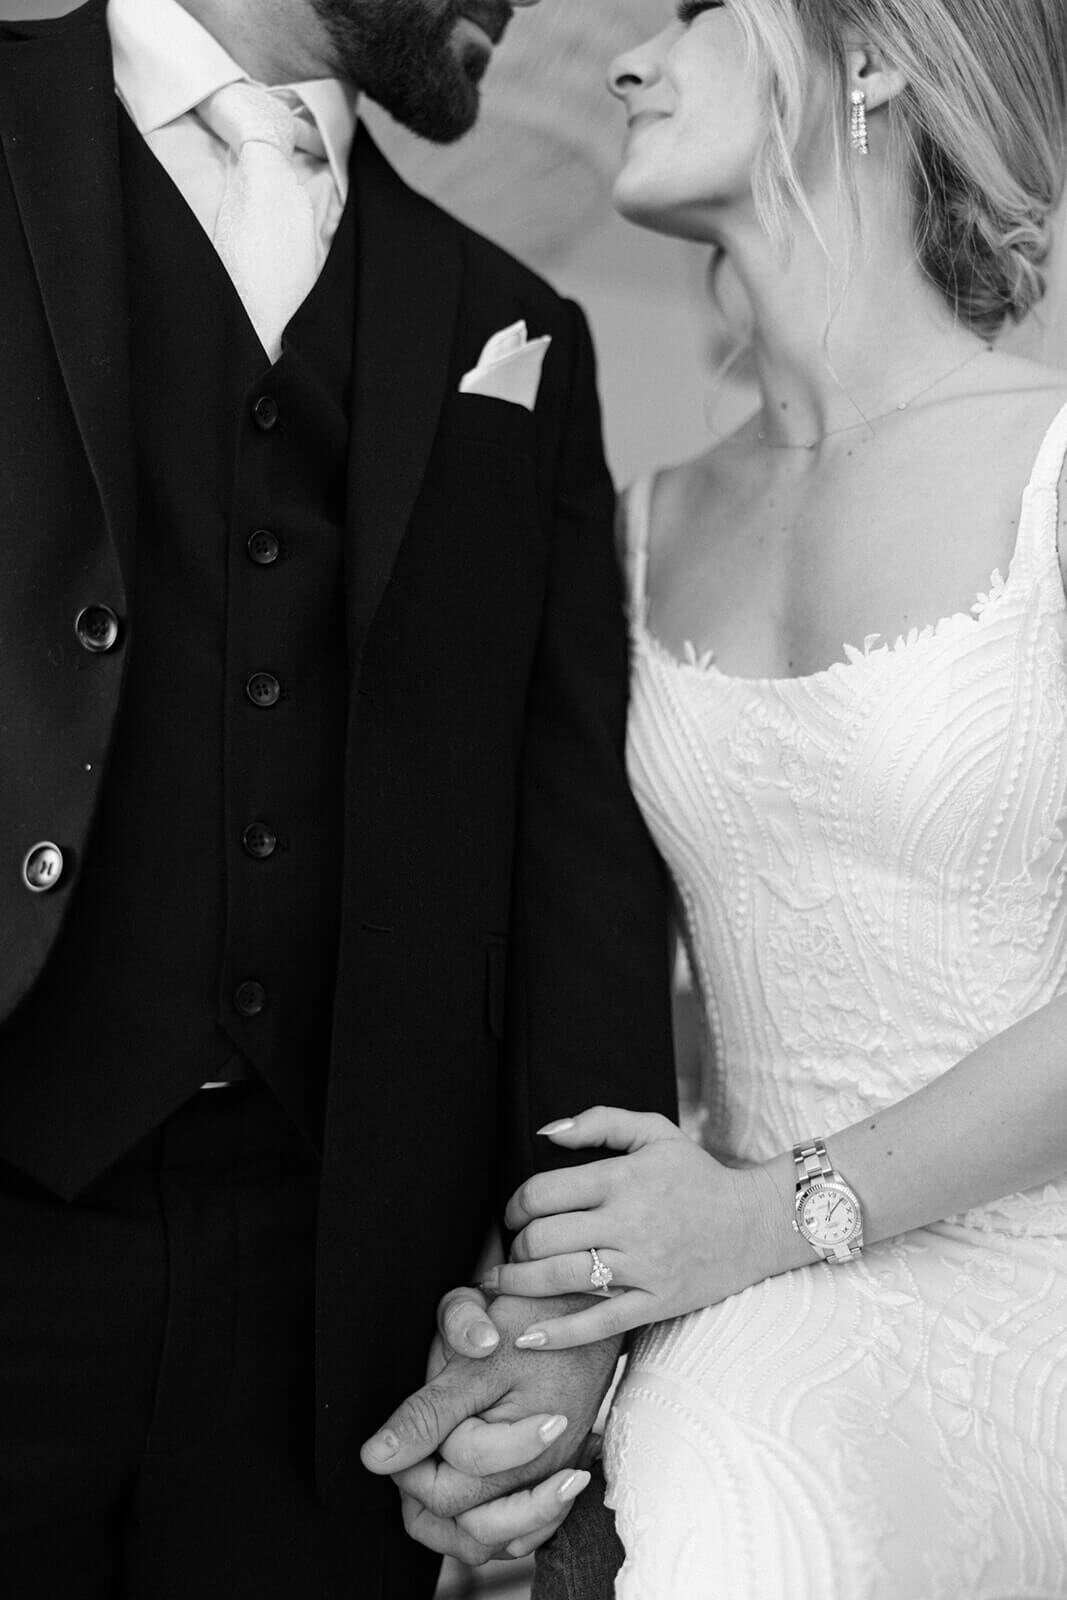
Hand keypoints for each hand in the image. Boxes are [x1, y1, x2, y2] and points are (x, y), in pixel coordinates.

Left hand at [361, 1292, 618, 1563]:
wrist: (583, 1304)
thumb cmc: (531, 1321)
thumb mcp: (474, 1356)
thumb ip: (427, 1412)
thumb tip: (376, 1457)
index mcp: (527, 1443)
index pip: (446, 1489)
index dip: (408, 1463)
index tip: (399, 1432)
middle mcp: (547, 1474)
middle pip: (467, 1524)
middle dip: (426, 1490)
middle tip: (412, 1448)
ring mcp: (554, 1481)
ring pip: (493, 1541)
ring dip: (451, 1524)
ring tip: (429, 1483)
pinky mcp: (557, 1480)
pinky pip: (522, 1536)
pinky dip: (488, 1530)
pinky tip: (465, 1502)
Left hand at [486, 1106, 785, 1348]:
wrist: (755, 1222)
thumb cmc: (697, 1174)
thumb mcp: (654, 1132)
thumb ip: (599, 1123)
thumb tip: (547, 1131)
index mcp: (623, 1178)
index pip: (544, 1193)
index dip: (515, 1205)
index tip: (512, 1214)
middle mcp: (629, 1221)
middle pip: (544, 1237)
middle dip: (515, 1246)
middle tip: (510, 1250)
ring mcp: (643, 1266)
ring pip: (561, 1278)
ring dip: (519, 1285)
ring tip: (502, 1286)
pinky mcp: (656, 1302)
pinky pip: (599, 1323)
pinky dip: (558, 1335)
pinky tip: (528, 1337)